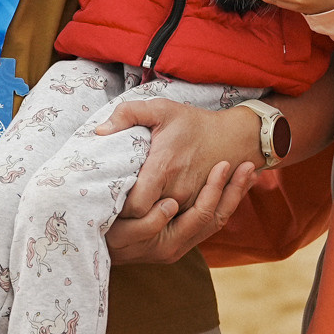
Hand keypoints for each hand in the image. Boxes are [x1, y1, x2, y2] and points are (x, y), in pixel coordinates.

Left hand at [99, 99, 264, 218]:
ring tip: (124, 213)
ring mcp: (188, 202)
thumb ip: (128, 113)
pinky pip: (172, 223)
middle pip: (142, 219)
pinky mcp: (195, 208)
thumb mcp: (161, 108)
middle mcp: (177, 191)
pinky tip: (145, 213)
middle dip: (126, 219)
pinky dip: (159, 220)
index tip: (110, 198)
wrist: (234, 137)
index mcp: (164, 168)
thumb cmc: (193, 123)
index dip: (119, 207)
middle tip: (111, 209)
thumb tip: (99, 131)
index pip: (134, 206)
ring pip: (157, 225)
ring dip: (142, 222)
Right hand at [104, 157, 255, 263]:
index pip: (200, 215)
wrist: (100, 252)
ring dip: (235, 193)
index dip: (214, 191)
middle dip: (232, 188)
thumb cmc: (106, 237)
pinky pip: (212, 220)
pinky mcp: (181, 239)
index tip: (223, 165)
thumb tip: (171, 205)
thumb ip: (147, 223)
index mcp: (165, 240)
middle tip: (245, 162)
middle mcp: (176, 245)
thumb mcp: (122, 234)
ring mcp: (180, 244)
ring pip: (217, 218)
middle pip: (214, 215)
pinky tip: (238, 182)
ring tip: (250, 169)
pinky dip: (228, 199)